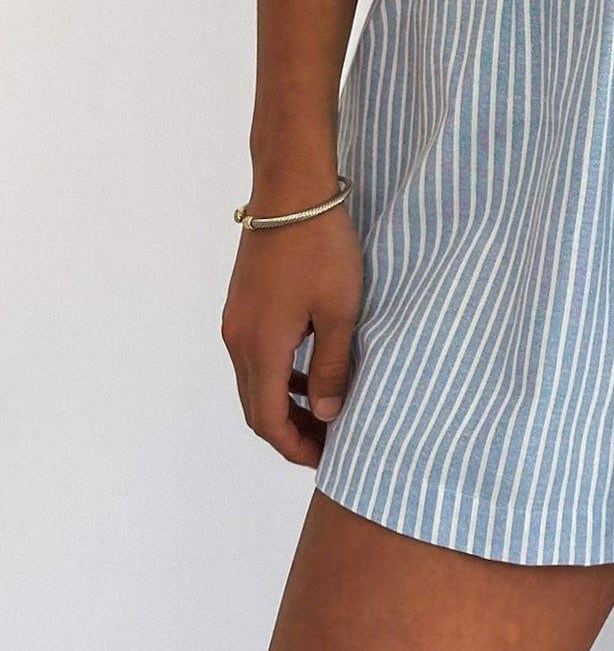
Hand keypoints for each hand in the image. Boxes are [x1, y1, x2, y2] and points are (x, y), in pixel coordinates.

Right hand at [220, 197, 362, 468]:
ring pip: (255, 381)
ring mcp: (236, 320)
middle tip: (328, 443)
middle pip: (257, 406)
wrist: (291, 191)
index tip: (326, 459)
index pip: (269, 420)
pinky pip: (257, 355)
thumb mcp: (340, 310)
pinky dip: (281, 374)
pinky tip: (312, 369)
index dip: (296, 446)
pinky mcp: (242, 303)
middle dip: (290, 431)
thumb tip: (327, 415)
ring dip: (285, 403)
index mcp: (261, 347)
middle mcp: (238, 340)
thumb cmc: (321, 248)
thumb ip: (333, 367)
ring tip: (325, 411)